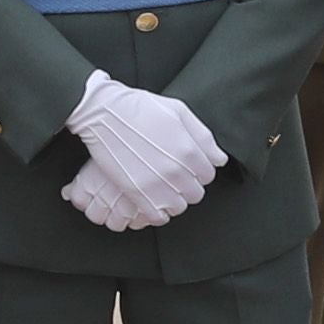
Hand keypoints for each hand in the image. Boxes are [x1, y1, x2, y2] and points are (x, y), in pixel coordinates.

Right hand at [63, 72, 224, 232]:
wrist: (103, 112)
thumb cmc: (140, 107)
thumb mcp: (178, 111)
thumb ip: (203, 136)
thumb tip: (219, 159)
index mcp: (189, 150)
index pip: (208, 174)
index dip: (198, 170)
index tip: (187, 166)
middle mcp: (176, 170)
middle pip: (195, 193)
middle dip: (187, 185)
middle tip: (173, 175)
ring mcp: (156, 184)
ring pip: (179, 207)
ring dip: (173, 199)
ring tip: (162, 187)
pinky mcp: (136, 193)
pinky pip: (157, 216)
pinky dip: (157, 212)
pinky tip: (152, 199)